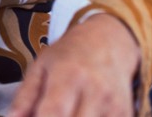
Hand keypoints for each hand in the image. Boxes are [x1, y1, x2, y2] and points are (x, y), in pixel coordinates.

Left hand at [7, 14, 140, 116]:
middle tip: (48, 114)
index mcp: (68, 76)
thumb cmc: (69, 55)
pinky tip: (80, 113)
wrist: (109, 43)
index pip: (54, 112)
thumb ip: (25, 96)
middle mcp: (94, 91)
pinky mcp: (126, 114)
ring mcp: (114, 105)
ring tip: (65, 111)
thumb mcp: (40, 66)